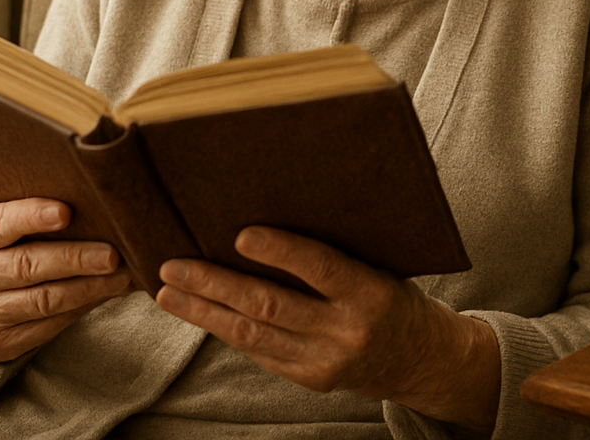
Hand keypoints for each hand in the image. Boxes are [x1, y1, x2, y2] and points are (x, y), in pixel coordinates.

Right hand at [0, 198, 131, 369]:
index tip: (66, 212)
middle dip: (74, 258)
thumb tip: (95, 205)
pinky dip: (83, 307)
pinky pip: (50, 324)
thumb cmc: (5, 249)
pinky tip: (107, 294)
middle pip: (26, 265)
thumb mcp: (5, 226)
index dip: (31, 216)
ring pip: (43, 299)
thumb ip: (33, 215)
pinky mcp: (0, 341)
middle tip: (111, 254)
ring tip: (121, 276)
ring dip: (87, 287)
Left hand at [156, 228, 499, 430]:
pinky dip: (224, 329)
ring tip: (168, 290)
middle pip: (270, 305)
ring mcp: (325, 361)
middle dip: (215, 284)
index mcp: (371, 293)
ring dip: (204, 310)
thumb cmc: (395, 295)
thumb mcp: (381, 265)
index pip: (321, 268)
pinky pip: (258, 351)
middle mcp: (346, 332)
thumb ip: (337, 249)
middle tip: (174, 264)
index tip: (240, 235)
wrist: (421, 359)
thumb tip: (273, 210)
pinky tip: (197, 310)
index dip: (281, 252)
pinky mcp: (309, 379)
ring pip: (252, 334)